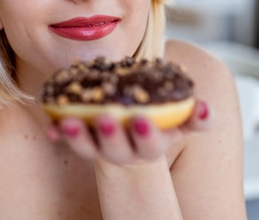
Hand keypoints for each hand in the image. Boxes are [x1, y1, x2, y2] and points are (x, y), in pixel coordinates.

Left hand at [46, 100, 210, 164]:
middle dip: (111, 134)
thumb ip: (194, 117)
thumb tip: (206, 108)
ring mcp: (98, 147)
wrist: (128, 138)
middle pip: (116, 148)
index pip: (150, 144)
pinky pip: (65, 140)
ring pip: (87, 147)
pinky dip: (57, 134)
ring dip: (78, 136)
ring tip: (70, 122)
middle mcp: (122, 150)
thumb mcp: (178, 122)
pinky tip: (51, 127)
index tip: (142, 119)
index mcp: (148, 146)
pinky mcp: (78, 141)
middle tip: (106, 117)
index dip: (146, 135)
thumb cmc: (155, 124)